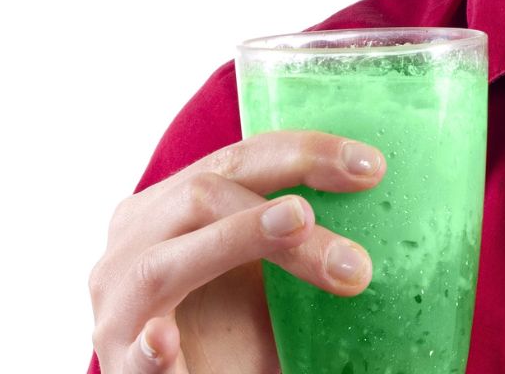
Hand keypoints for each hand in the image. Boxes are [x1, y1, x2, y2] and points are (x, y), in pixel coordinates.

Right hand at [89, 130, 386, 372]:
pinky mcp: (120, 366)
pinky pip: (134, 352)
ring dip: (237, 240)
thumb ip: (298, 228)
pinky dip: (151, 345)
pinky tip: (169, 339)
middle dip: (282, 210)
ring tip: (297, 225)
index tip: (371, 167)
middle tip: (354, 252)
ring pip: (164, 264)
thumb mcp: (268, 266)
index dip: (304, 152)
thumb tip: (386, 195)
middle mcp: (136, 242)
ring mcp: (118, 305)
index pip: (239, 158)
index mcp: (172, 204)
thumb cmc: (234, 325)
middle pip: (203, 195)